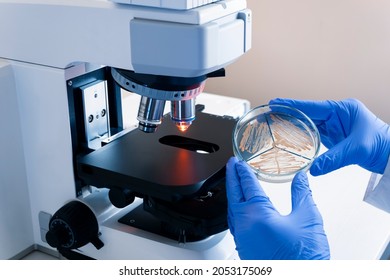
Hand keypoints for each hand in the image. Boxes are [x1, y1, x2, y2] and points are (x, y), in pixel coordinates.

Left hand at [226, 157, 329, 259]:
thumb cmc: (303, 259)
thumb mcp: (308, 219)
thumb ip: (302, 194)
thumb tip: (301, 177)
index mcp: (258, 214)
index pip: (247, 185)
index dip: (243, 171)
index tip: (239, 161)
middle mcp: (245, 225)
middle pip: (234, 194)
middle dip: (232, 177)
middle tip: (232, 165)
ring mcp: (242, 238)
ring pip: (231, 208)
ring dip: (232, 193)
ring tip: (235, 182)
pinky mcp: (244, 248)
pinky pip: (234, 222)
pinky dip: (235, 208)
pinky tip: (240, 207)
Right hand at [269, 98, 389, 174]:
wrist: (389, 154)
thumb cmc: (381, 144)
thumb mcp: (356, 150)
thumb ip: (333, 159)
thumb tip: (313, 168)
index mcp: (342, 109)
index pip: (312, 106)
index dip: (292, 105)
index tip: (275, 103)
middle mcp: (336, 115)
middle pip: (307, 113)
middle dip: (289, 114)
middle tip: (270, 114)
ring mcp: (334, 125)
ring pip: (309, 123)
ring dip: (293, 125)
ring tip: (275, 125)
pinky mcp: (333, 135)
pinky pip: (313, 133)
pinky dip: (301, 135)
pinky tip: (290, 138)